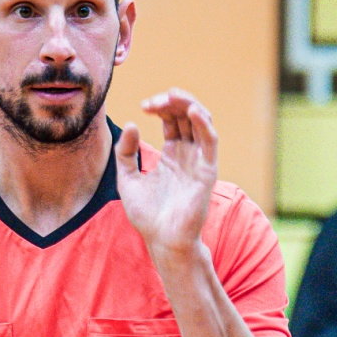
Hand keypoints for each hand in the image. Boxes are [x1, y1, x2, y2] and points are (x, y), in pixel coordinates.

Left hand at [117, 89, 216, 260]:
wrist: (162, 241)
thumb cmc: (148, 216)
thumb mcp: (127, 179)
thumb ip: (125, 153)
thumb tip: (131, 124)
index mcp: (172, 154)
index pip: (171, 120)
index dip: (160, 108)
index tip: (144, 106)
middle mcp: (188, 154)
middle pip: (187, 116)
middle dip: (173, 102)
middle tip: (155, 101)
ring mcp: (200, 161)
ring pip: (202, 122)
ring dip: (189, 105)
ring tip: (173, 96)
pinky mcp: (208, 170)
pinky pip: (210, 141)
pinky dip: (204, 123)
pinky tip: (192, 110)